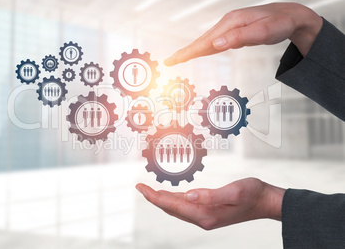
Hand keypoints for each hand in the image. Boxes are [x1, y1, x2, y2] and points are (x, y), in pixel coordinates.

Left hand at [136, 178, 284, 229]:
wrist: (265, 201)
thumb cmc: (252, 194)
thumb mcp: (234, 192)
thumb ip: (211, 195)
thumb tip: (188, 195)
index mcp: (206, 214)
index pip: (173, 206)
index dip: (155, 197)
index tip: (141, 187)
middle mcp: (203, 218)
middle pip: (171, 209)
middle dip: (154, 198)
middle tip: (140, 186)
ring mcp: (206, 216)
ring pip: (177, 208)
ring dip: (162, 200)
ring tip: (150, 190)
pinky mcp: (209, 211)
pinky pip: (186, 207)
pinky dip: (174, 200)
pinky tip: (171, 196)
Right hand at [164, 3, 322, 65]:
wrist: (291, 16)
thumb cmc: (280, 23)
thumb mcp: (263, 32)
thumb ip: (240, 37)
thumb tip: (216, 44)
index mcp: (231, 23)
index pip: (205, 41)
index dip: (189, 51)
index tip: (174, 60)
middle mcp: (228, 23)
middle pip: (202, 40)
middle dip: (185, 52)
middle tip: (169, 61)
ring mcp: (230, 27)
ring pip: (207, 41)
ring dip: (193, 50)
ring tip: (179, 58)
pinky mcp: (234, 32)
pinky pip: (216, 42)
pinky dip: (204, 48)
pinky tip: (200, 52)